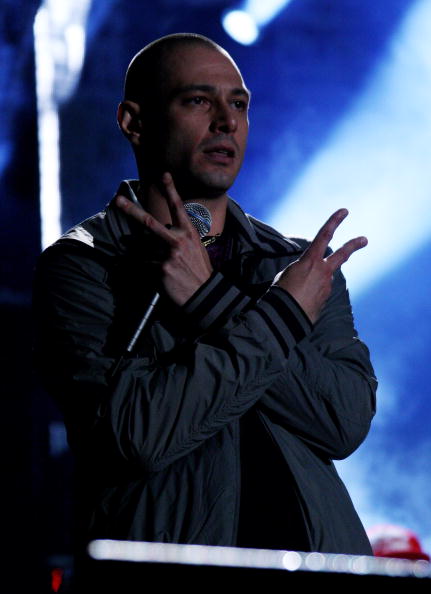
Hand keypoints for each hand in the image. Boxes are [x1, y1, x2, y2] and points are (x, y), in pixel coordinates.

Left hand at [116, 173, 212, 305]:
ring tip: (163, 265)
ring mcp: (168, 254)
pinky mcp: (161, 268)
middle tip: (117, 200)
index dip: (171, 190)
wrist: (205, 294)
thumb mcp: (196, 249)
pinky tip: (163, 279)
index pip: (178, 207)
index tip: (164, 175)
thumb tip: (163, 231)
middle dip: (131, 210)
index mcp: (189, 233)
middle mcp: (178, 240)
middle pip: (149, 221)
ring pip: (145, 249)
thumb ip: (179, 238)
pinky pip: (146, 266)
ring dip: (146, 256)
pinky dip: (149, 271)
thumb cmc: (199, 271)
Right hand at [275, 209, 366, 323]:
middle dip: (353, 246)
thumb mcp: (288, 273)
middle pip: (342, 255)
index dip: (334, 221)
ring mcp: (327, 285)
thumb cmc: (281, 292)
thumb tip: (311, 274)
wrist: (286, 316)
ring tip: (298, 290)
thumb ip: (302, 268)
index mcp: (311, 260)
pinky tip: (301, 299)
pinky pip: (321, 290)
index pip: (324, 235)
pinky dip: (313, 292)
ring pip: (325, 276)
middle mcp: (323, 271)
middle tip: (364, 239)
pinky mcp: (326, 298)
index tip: (344, 211)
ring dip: (315, 280)